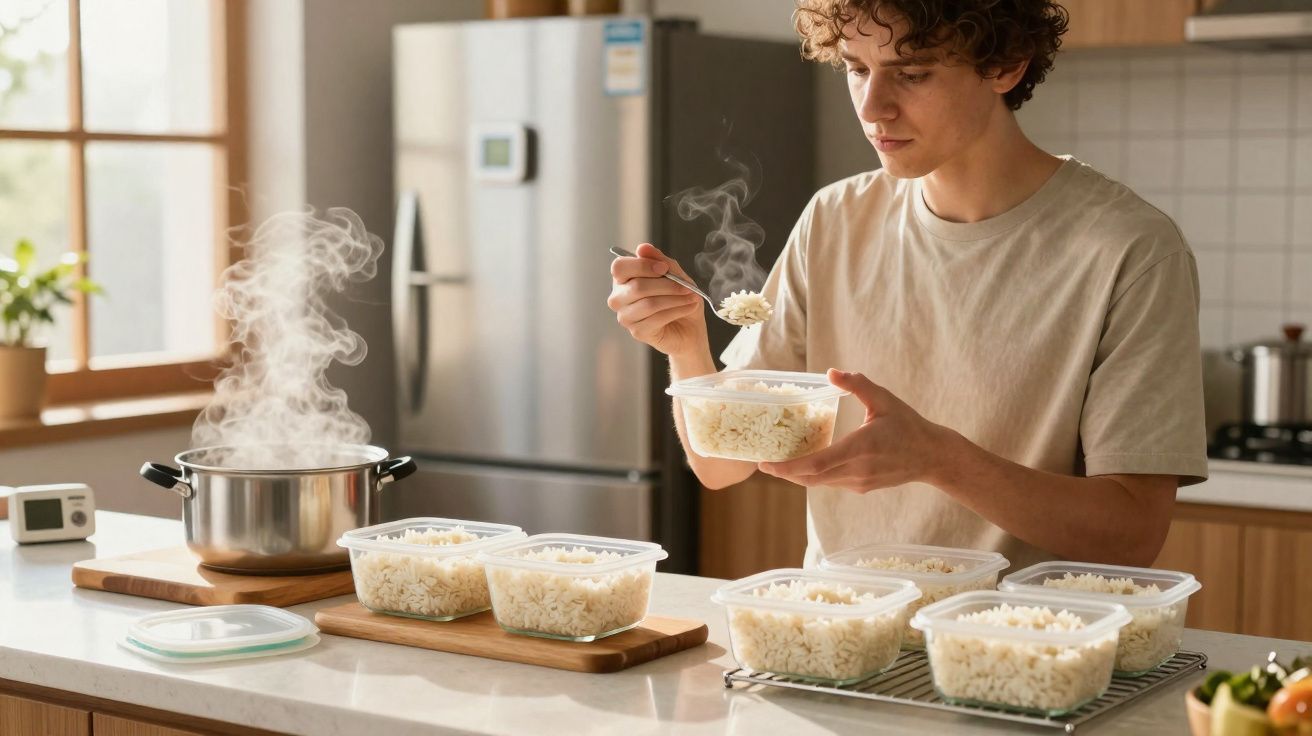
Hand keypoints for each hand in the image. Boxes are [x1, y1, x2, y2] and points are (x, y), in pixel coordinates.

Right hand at [607, 243, 708, 357]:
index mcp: (623, 279)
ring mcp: (626, 317)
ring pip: (649, 303)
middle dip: (666, 285)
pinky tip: (689, 307)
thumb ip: (659, 260)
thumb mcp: (674, 273)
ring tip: (691, 297)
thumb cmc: (679, 297)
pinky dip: (677, 310)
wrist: (690, 327)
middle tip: (686, 286)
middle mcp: (618, 298)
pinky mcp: (637, 332)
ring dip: (675, 298)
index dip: (643, 265)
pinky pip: (657, 318)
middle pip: (637, 286)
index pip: (620, 267)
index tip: (664, 268)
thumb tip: (642, 248)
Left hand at [758, 369, 959, 491]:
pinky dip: (815, 475)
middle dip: (785, 473)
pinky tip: (806, 463)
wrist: (932, 457)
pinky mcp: (861, 488)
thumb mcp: (885, 399)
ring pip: (819, 483)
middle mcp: (856, 470)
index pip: (816, 464)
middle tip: (764, 463)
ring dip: (798, 475)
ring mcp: (859, 482)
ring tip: (780, 462)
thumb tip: (831, 372)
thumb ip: (858, 385)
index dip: (788, 467)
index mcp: (860, 448)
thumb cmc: (908, 425)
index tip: (766, 465)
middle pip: (811, 478)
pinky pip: (831, 482)